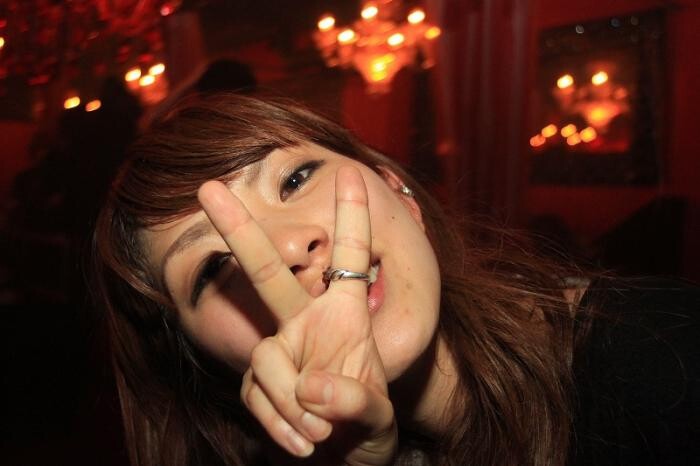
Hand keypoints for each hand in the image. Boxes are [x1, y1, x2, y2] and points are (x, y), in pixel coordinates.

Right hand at [198, 166, 396, 464]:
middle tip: (208, 188)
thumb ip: (355, 401)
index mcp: (346, 315)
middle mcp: (306, 322)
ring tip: (323, 433)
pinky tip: (304, 443)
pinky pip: (256, 396)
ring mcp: (279, 350)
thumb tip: (312, 387)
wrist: (340, 459)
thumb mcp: (376, 417)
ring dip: (293, 404)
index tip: (351, 172)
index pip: (351, 258)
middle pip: (269, 273)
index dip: (351, 216)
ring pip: (266, 360)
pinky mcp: (258, 383)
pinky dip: (280, 425)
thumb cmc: (367, 427)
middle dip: (240, 231)